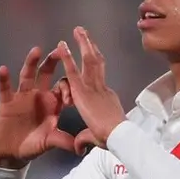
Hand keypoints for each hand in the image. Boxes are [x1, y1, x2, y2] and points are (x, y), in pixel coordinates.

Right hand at [0, 47, 76, 168]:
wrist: (11, 153)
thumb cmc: (32, 146)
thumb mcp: (49, 142)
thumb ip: (63, 140)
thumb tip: (79, 146)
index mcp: (52, 103)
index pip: (63, 86)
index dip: (67, 87)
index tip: (69, 98)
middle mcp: (39, 96)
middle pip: (46, 74)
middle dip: (52, 62)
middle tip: (59, 50)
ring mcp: (22, 96)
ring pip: (27, 76)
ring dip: (31, 63)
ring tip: (36, 51)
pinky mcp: (7, 101)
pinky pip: (5, 88)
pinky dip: (4, 79)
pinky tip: (3, 69)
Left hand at [56, 27, 126, 153]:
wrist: (118, 137)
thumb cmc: (113, 139)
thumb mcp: (94, 138)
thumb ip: (84, 138)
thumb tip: (79, 148)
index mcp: (106, 97)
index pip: (99, 78)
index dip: (96, 66)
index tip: (93, 55)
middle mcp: (102, 88)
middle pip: (97, 63)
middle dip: (91, 47)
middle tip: (86, 34)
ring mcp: (93, 87)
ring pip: (88, 61)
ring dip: (83, 44)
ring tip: (78, 30)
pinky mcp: (82, 92)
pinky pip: (73, 72)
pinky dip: (67, 58)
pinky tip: (61, 46)